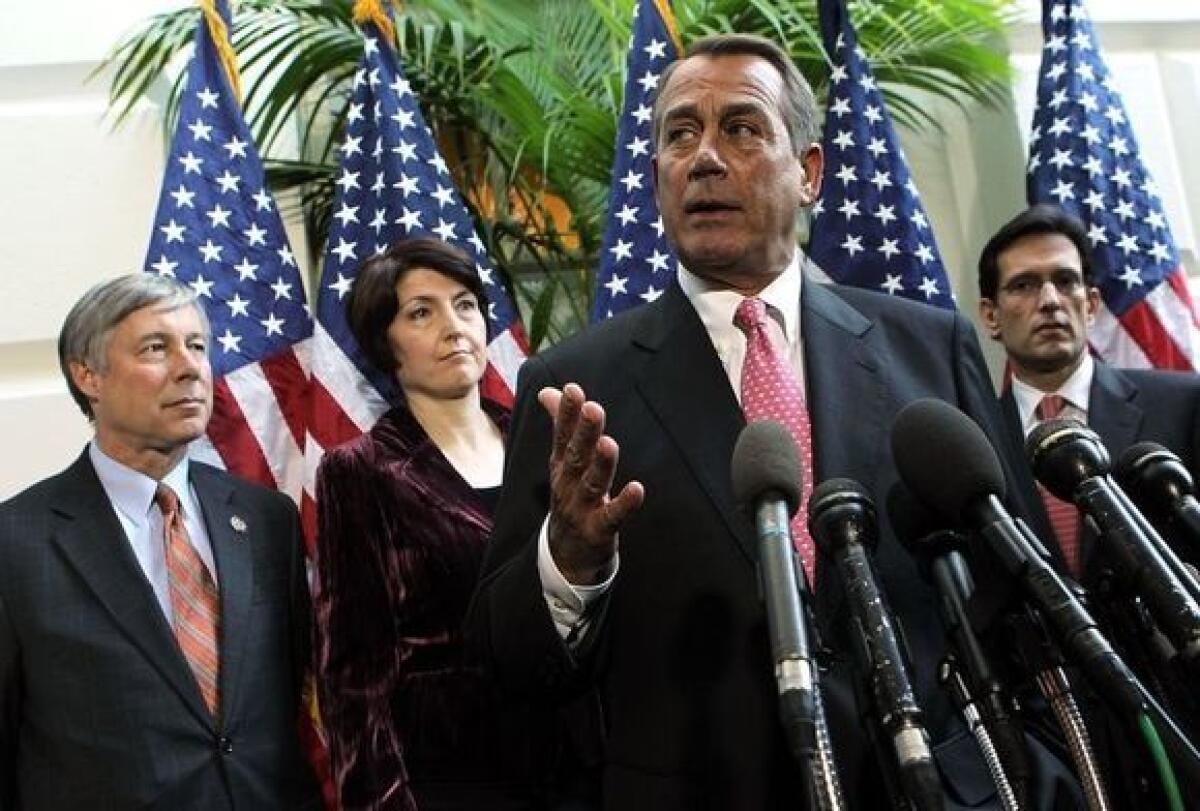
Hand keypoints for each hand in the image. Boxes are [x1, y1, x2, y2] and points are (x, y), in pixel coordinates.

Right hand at [540, 383, 643, 584]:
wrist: (567, 554)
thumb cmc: (570, 497)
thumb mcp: (562, 462)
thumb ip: (560, 424)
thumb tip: (548, 391)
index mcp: (561, 465)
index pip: (563, 436)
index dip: (567, 414)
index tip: (573, 390)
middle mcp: (568, 485)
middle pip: (576, 456)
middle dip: (584, 433)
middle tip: (593, 408)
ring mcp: (582, 509)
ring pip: (592, 484)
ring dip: (601, 464)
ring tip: (608, 443)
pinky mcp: (599, 530)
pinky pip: (612, 516)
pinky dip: (624, 504)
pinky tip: (637, 489)